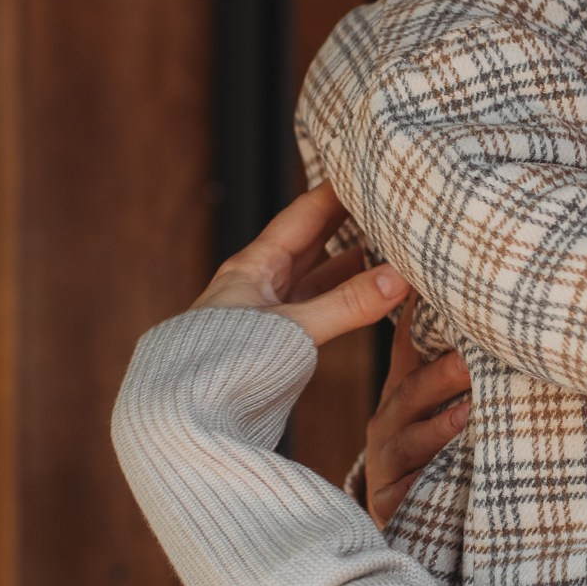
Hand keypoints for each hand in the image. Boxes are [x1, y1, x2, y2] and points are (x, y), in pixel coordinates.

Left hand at [194, 181, 409, 347]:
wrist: (186, 418)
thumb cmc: (224, 366)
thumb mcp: (293, 330)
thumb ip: (347, 305)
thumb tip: (400, 279)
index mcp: (254, 266)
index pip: (304, 215)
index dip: (335, 192)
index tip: (367, 168)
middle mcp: (260, 283)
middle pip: (311, 242)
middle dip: (346, 222)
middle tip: (383, 200)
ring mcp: (268, 314)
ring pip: (316, 278)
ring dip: (349, 263)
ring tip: (387, 244)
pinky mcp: (277, 343)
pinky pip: (319, 308)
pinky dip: (344, 298)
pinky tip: (368, 294)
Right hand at [363, 303, 471, 526]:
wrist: (406, 519)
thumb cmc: (435, 447)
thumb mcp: (439, 404)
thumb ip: (456, 362)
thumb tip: (486, 311)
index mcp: (402, 390)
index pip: (407, 348)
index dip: (417, 321)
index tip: (431, 292)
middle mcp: (388, 421)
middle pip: (410, 393)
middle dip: (441, 375)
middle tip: (470, 358)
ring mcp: (385, 462)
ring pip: (408, 442)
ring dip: (439, 428)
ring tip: (470, 414)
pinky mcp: (387, 501)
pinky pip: (403, 493)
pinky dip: (422, 484)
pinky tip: (449, 476)